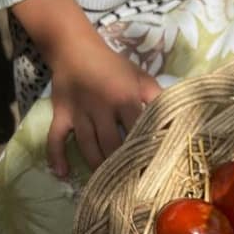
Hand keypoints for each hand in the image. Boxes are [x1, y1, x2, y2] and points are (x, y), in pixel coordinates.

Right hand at [11, 0, 161, 176]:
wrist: (75, 48)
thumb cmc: (114, 66)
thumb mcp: (141, 77)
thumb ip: (157, 97)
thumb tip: (178, 118)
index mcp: (125, 98)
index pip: (138, 129)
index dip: (146, 148)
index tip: (155, 168)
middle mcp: (102, 107)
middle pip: (112, 142)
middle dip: (122, 164)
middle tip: (131, 185)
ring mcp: (79, 113)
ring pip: (88, 145)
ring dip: (97, 165)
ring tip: (106, 184)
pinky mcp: (60, 114)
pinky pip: (55, 137)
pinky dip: (56, 156)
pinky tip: (61, 173)